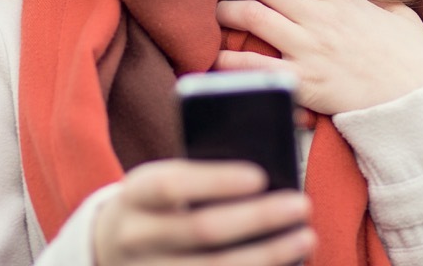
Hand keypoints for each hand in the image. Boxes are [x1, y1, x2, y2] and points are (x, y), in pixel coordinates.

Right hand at [93, 159, 313, 264]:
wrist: (116, 248)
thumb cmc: (162, 203)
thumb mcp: (167, 178)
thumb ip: (203, 172)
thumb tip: (267, 166)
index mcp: (137, 193)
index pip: (172, 185)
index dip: (215, 180)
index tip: (260, 175)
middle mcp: (136, 237)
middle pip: (201, 230)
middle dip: (257, 217)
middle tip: (302, 204)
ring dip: (267, 256)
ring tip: (306, 237)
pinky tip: (285, 265)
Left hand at [215, 0, 422, 114]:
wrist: (419, 103)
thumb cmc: (410, 58)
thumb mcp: (397, 11)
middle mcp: (320, 18)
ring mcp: (309, 50)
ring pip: (251, 16)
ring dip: (226, 11)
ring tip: (221, 15)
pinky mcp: (303, 84)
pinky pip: (255, 67)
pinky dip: (231, 60)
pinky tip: (220, 56)